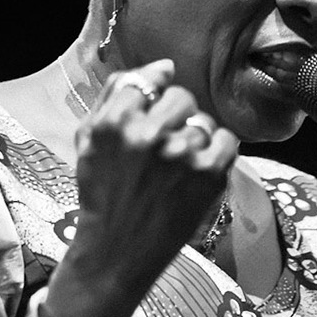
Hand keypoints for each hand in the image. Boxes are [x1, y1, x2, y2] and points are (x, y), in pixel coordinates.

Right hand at [68, 58, 238, 295]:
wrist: (118, 250)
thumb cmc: (104, 191)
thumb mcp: (89, 139)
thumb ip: (117, 94)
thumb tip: (164, 66)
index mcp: (115, 122)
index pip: (149, 80)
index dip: (155, 92)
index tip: (155, 107)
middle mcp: (148, 135)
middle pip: (181, 97)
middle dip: (175, 117)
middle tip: (164, 146)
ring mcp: (182, 155)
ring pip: (203, 122)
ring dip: (194, 139)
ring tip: (176, 166)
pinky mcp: (209, 174)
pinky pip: (227, 140)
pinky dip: (218, 151)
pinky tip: (198, 169)